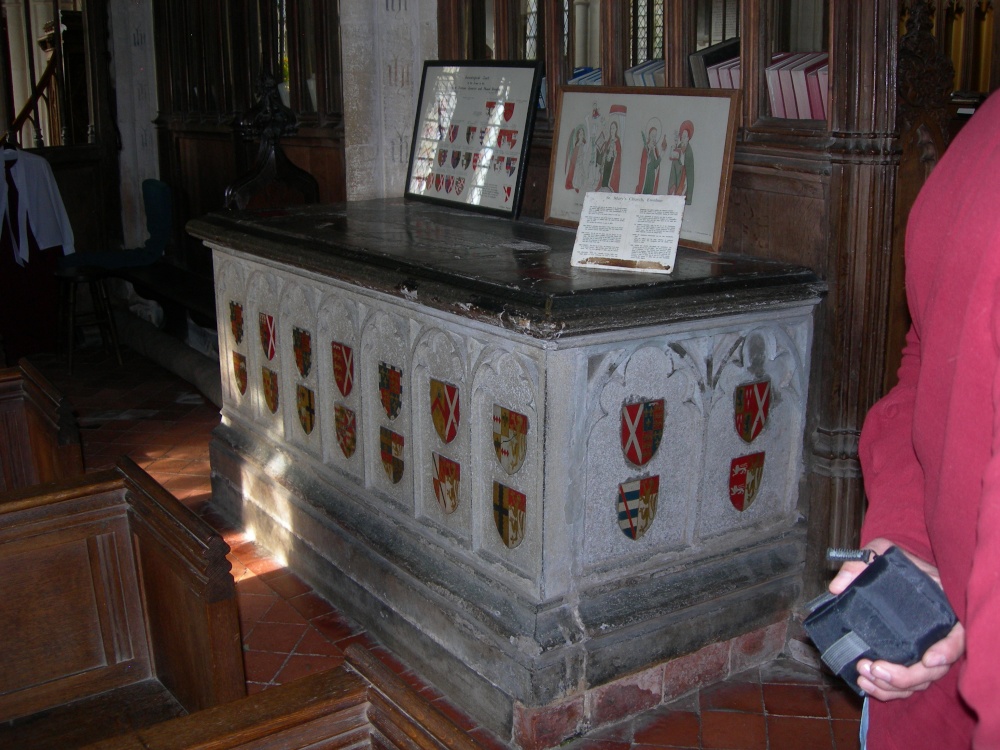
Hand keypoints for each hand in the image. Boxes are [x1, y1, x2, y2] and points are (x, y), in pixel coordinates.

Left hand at [828, 538, 965, 700]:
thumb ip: (861, 562)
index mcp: (940, 610)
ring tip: (865, 676)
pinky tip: (866, 685)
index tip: (929, 659)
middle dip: (905, 676)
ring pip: (917, 682)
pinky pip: (904, 686)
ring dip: (893, 687)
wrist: (892, 571)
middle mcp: (935, 636)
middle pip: (933, 669)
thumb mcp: (880, 552)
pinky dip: (887, 691)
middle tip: (875, 668)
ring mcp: (922, 651)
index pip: (956, 637)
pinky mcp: (906, 660)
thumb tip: (837, 587)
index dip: (947, 651)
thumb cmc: (892, 564)